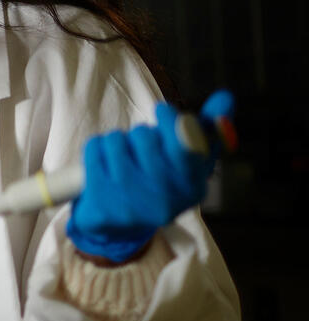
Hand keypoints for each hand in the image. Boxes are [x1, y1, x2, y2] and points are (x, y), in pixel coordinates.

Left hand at [67, 90, 235, 262]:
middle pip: (144, 137)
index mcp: (192, 187)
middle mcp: (164, 198)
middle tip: (143, 143)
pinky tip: (105, 163)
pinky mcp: (100, 199)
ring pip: (116, 140)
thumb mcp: (191, 163)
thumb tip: (225, 97)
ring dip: (118, 140)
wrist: (120, 224)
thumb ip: (210, 130)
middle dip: (142, 132)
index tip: (162, 111)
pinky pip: (94, 148)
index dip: (170, 121)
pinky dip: (98, 147)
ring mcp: (130, 201)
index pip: (184, 145)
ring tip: (123, 156)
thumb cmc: (161, 182)